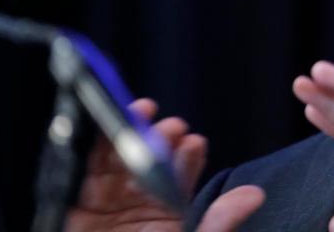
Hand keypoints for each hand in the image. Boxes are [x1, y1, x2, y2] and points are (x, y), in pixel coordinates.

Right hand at [66, 98, 263, 231]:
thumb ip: (218, 224)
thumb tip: (255, 194)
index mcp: (168, 214)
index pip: (182, 177)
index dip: (187, 158)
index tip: (195, 142)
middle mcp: (139, 201)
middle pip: (151, 160)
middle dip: (161, 139)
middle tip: (172, 128)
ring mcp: (108, 199)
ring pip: (120, 156)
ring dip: (132, 131)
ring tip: (144, 113)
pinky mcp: (78, 201)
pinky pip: (86, 166)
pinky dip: (97, 143)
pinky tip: (109, 124)